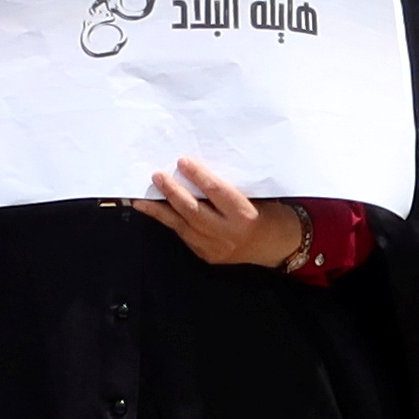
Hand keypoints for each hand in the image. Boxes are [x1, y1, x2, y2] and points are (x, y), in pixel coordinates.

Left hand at [141, 158, 306, 271]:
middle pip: (193, 211)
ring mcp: (215, 248)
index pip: (216, 192)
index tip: (183, 162)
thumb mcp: (256, 197)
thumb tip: (200, 173)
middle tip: (157, 176)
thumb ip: (230, 190)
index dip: (198, 176)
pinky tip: (159, 213)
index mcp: (244, 215)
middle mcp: (227, 234)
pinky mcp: (207, 256)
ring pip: (182, 227)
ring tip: (141, 200)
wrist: (277, 246)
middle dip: (172, 193)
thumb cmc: (271, 214)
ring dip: (161, 211)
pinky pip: (185, 236)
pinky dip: (171, 223)